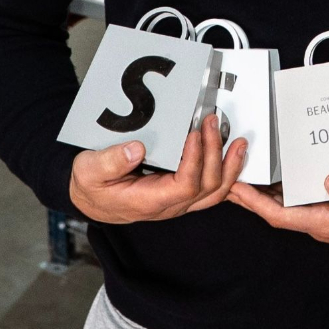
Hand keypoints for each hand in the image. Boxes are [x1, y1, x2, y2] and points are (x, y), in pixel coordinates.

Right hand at [69, 113, 247, 223]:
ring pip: (215, 193)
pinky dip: (227, 173)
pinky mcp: (183, 194)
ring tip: (239, 142)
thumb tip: (136, 149)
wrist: (92, 199)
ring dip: (230, 167)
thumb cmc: (92, 185)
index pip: (184, 186)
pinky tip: (233, 154)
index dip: (194, 160)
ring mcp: (179, 202)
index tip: (193, 133)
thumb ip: (110, 161)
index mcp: (149, 201)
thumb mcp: (90, 171)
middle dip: (215, 153)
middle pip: (207, 188)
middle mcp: (170, 205)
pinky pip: (212, 189)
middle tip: (212, 122)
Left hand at [226, 171, 328, 254]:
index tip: (233, 187)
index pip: (281, 215)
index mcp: (328, 223)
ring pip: (287, 199)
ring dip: (265, 184)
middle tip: (228, 168)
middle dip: (250, 191)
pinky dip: (288, 178)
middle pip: (276, 207)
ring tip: (246, 162)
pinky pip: (304, 191)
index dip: (254, 203)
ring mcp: (328, 211)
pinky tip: (282, 163)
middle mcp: (322, 219)